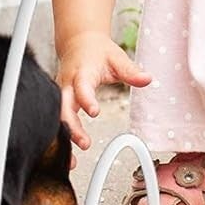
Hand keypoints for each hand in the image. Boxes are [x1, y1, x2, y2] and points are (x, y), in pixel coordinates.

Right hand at [57, 33, 151, 161]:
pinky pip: (57, 121)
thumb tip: (147, 79)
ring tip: (72, 160)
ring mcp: (61, 94)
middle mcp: (67, 85)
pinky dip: (60, 138)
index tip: (94, 112)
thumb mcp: (117, 58)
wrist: (77, 43)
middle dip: (71, 126)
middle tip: (84, 142)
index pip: (81, 86)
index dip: (86, 99)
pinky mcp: (60, 103)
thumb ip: (131, 71)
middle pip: (63, 107)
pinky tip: (67, 157)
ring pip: (56, 118)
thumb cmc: (96, 51)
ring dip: (62, 138)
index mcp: (81, 72)